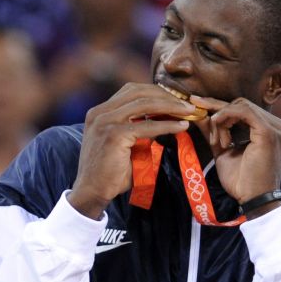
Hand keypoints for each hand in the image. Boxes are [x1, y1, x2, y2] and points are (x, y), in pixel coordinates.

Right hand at [68, 83, 192, 218]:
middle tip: (187, 104)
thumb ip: (138, 129)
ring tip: (188, 112)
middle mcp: (100, 112)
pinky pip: (147, 126)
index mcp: (100, 111)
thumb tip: (165, 119)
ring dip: (170, 106)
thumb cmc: (109, 171)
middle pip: (138, 91)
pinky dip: (167, 125)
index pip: (131, 91)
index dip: (156, 91)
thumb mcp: (123, 142)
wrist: (92, 190)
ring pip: (144, 104)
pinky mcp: (114, 135)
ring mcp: (105, 122)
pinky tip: (181, 127)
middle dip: (166, 95)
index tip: (176, 99)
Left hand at [190, 95, 280, 210]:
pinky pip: (243, 111)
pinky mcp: (268, 131)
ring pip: (239, 106)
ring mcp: (275, 127)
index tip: (196, 105)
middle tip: (205, 127)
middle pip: (240, 104)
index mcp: (269, 128)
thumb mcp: (222, 149)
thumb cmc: (241, 179)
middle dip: (217, 113)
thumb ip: (213, 131)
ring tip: (218, 141)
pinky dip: (225, 117)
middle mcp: (276, 124)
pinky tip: (219, 132)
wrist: (252, 198)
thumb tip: (199, 114)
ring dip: (221, 120)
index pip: (241, 108)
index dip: (217, 106)